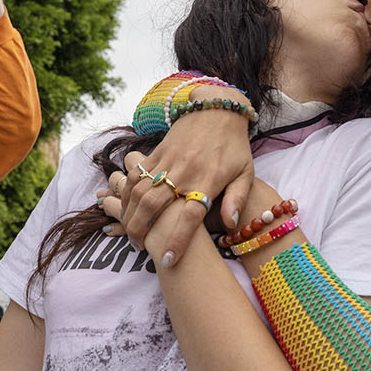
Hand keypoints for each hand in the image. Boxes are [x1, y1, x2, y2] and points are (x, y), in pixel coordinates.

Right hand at [115, 105, 255, 265]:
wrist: (217, 109)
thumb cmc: (234, 146)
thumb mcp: (246, 172)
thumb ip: (237, 199)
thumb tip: (231, 224)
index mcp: (208, 181)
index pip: (190, 216)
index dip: (178, 239)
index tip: (168, 260)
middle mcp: (184, 172)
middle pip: (153, 206)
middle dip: (141, 230)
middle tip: (139, 248)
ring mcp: (167, 161)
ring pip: (139, 191)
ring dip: (130, 214)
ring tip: (131, 232)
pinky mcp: (156, 152)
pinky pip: (135, 174)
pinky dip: (126, 192)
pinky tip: (125, 206)